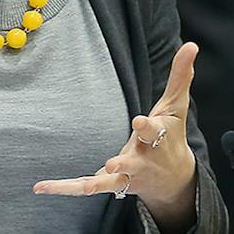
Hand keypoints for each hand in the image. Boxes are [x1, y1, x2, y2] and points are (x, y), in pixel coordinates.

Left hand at [34, 43, 199, 233]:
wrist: (174, 178)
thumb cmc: (173, 134)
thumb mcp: (176, 105)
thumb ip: (180, 75)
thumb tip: (192, 45)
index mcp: (157, 138)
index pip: (152, 131)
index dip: (146, 127)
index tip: (139, 122)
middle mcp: (143, 160)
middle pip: (133, 163)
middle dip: (124, 164)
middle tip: (113, 163)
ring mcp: (126, 175)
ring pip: (110, 182)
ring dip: (97, 183)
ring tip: (83, 187)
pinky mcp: (111, 183)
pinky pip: (86, 186)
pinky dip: (64, 188)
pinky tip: (41, 187)